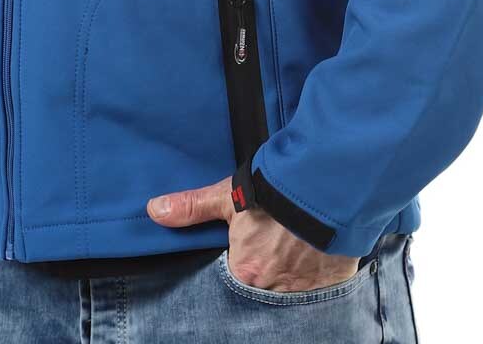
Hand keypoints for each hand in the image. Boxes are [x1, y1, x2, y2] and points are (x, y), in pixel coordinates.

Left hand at [147, 176, 359, 291]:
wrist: (325, 189)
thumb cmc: (274, 192)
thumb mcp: (228, 196)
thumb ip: (192, 208)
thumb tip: (153, 210)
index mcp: (244, 272)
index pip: (231, 282)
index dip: (237, 269)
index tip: (242, 258)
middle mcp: (271, 290)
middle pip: (259, 290)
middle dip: (261, 277)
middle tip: (266, 256)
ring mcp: (302, 292)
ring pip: (286, 293)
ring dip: (285, 279)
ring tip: (287, 257)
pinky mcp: (329, 286)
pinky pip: (316, 294)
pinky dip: (312, 282)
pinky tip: (310, 266)